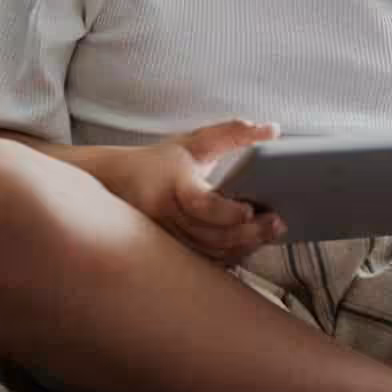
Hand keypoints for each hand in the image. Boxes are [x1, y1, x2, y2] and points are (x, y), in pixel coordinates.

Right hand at [97, 119, 286, 266]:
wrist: (114, 183)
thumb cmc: (160, 161)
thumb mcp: (194, 141)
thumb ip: (233, 133)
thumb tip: (272, 129)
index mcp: (172, 184)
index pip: (201, 203)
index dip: (227, 211)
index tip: (251, 208)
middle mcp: (165, 215)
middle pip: (211, 234)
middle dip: (248, 233)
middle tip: (277, 224)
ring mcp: (165, 238)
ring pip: (209, 252)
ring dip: (242, 246)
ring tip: (269, 233)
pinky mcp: (168, 252)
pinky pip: (203, 262)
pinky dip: (228, 256)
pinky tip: (247, 245)